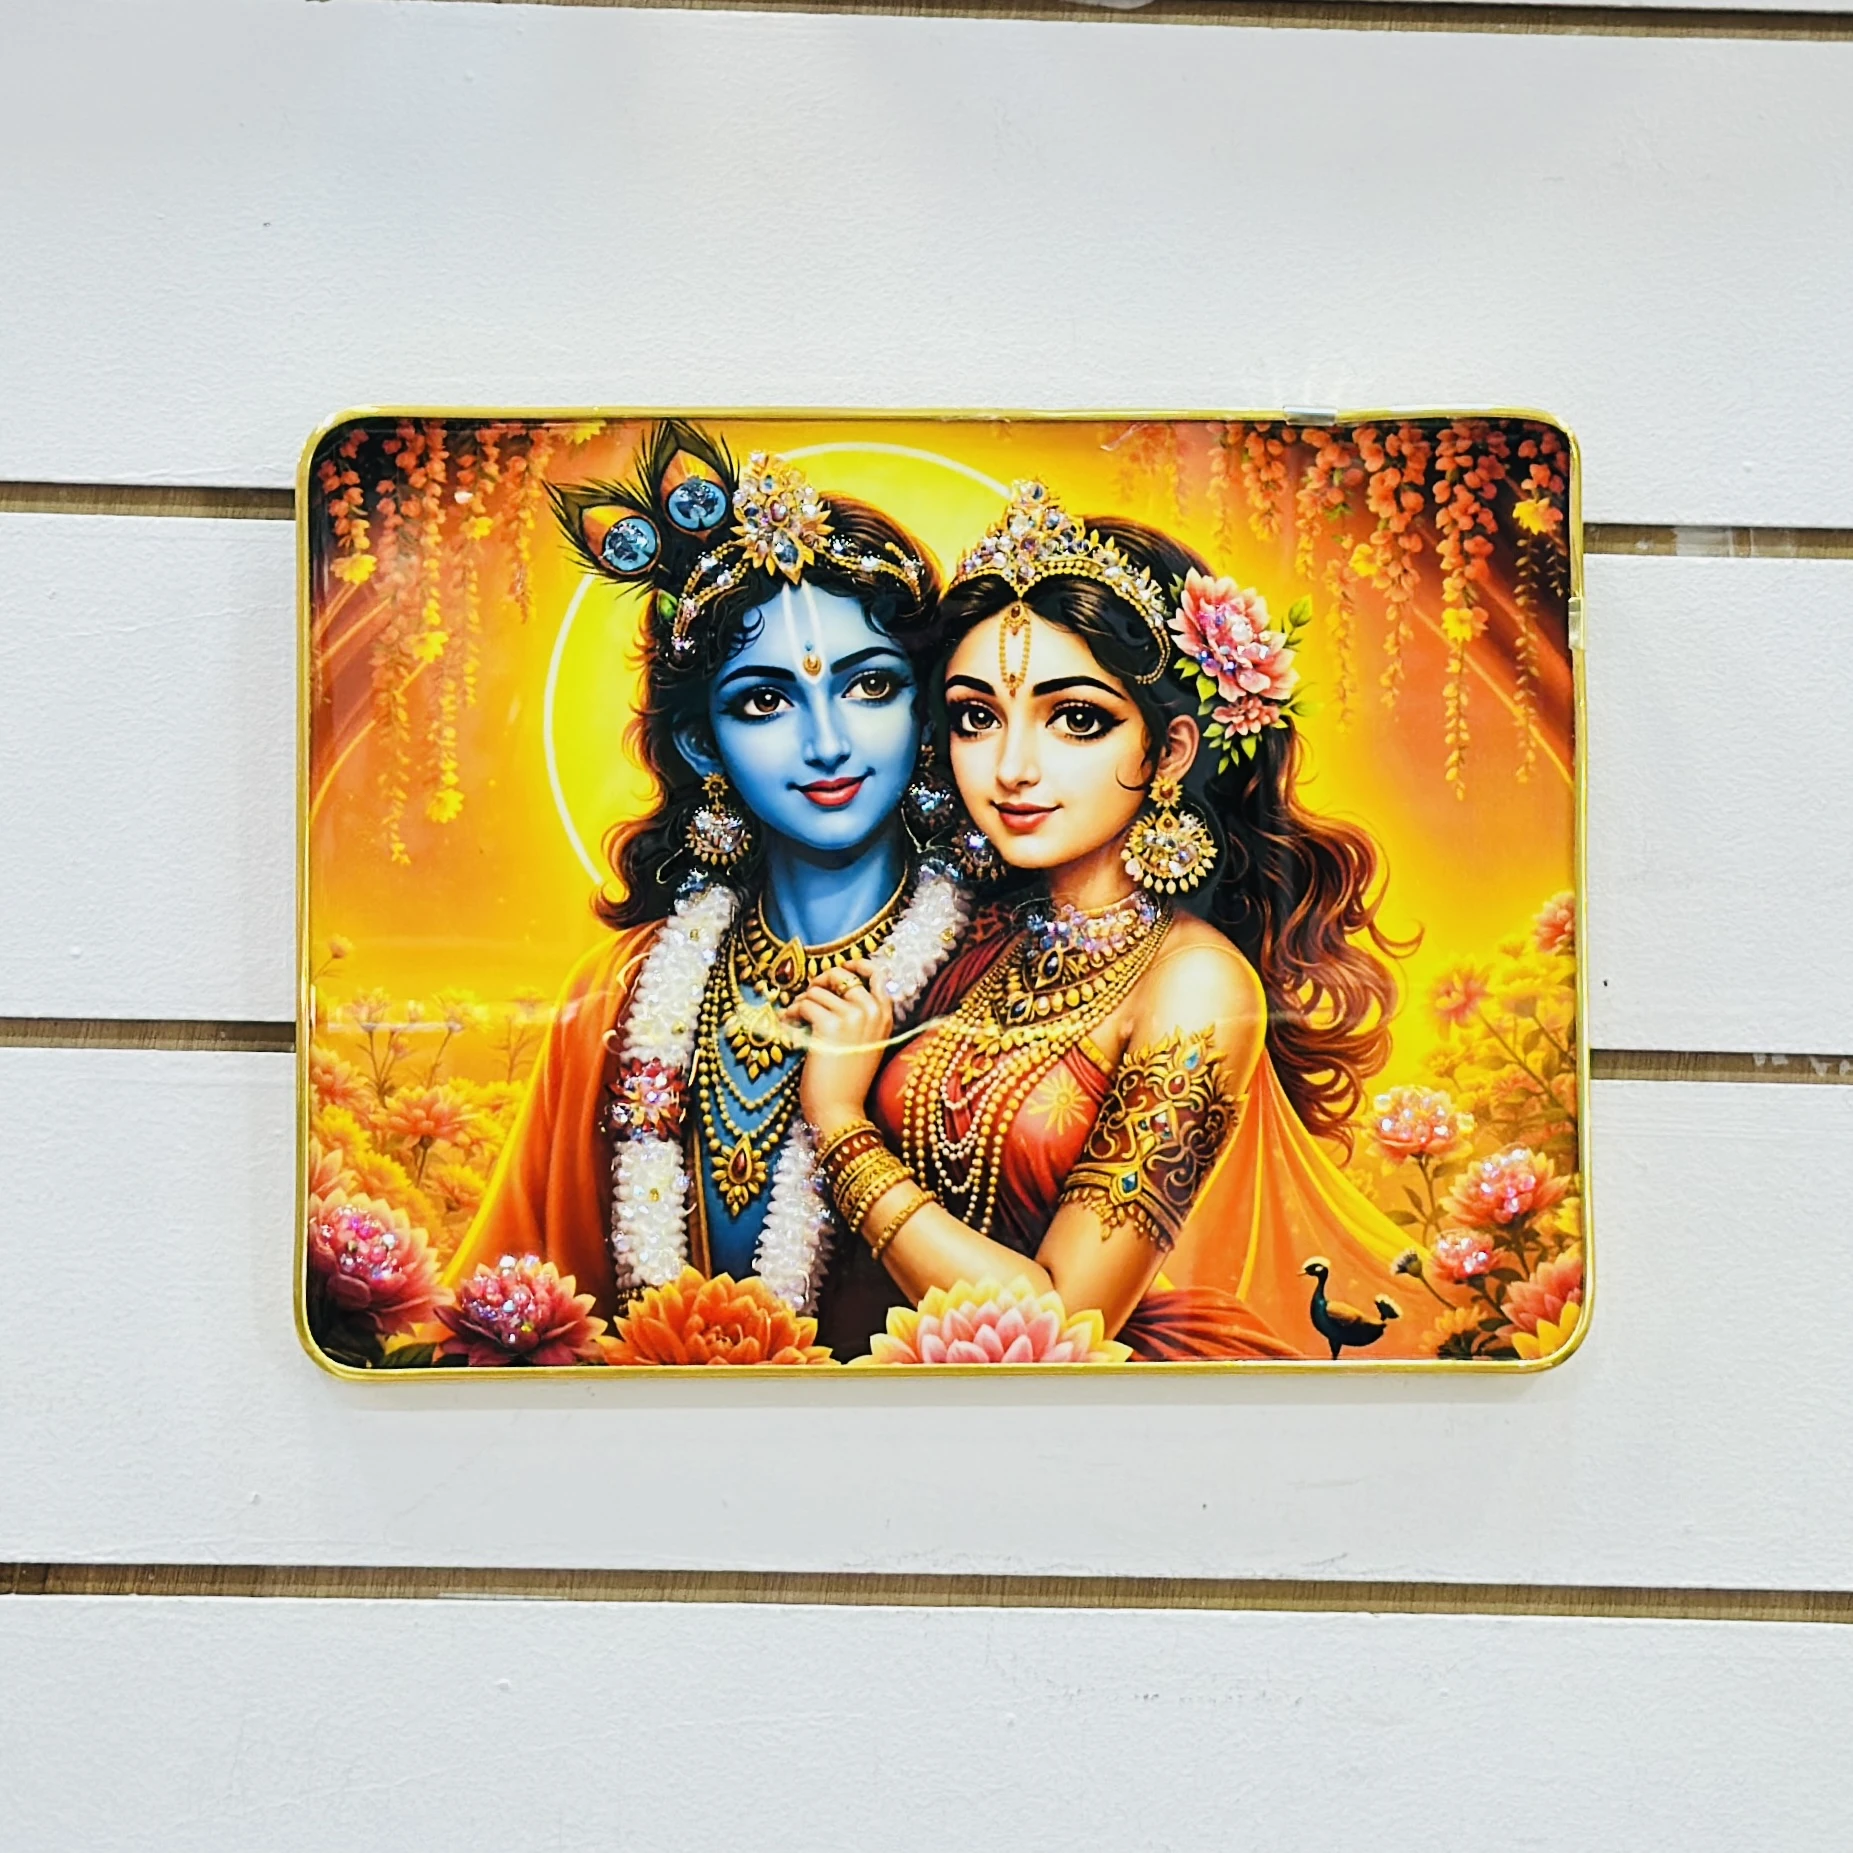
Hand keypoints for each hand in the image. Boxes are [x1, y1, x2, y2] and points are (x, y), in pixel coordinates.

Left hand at [786, 959, 893, 1137]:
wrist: (841, 1111)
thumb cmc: (848, 1082)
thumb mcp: (866, 1044)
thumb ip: (860, 1017)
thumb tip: (832, 989)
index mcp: (886, 1016)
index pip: (877, 974)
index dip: (856, 964)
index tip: (840, 968)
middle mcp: (873, 1011)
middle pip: (841, 975)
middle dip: (820, 982)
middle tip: (807, 998)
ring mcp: (854, 1016)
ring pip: (817, 991)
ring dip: (801, 1003)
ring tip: (795, 1019)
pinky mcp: (830, 1024)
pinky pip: (804, 1004)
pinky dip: (791, 1013)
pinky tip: (788, 1025)